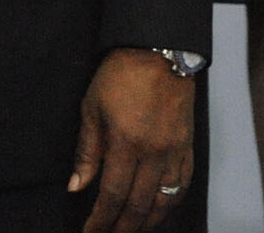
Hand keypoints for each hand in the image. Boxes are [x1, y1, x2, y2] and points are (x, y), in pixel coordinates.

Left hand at [69, 48, 194, 231]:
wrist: (159, 49)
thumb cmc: (121, 73)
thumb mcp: (92, 108)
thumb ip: (87, 151)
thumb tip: (76, 185)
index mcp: (126, 143)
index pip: (112, 196)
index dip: (100, 221)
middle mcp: (153, 152)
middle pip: (139, 206)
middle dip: (122, 228)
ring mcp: (174, 150)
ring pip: (163, 201)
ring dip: (148, 223)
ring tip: (133, 231)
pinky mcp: (187, 144)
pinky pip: (183, 184)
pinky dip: (171, 203)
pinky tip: (160, 210)